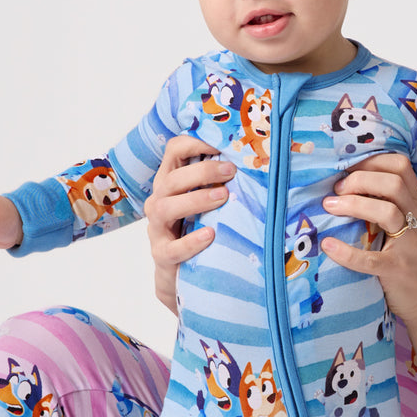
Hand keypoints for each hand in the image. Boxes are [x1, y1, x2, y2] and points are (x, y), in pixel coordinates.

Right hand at [144, 133, 234, 311]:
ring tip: (223, 197)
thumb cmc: (200, 227)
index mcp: (171, 182)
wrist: (183, 273)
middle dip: (202, 172)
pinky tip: (210, 235)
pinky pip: (171, 248)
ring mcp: (157, 229)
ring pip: (164, 208)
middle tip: (231, 171)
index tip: (221, 144)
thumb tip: (259, 159)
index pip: (174, 151)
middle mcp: (159, 200)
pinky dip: (190, 241)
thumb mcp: (210, 201)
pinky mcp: (161, 255)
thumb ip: (222, 181)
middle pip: (170, 179)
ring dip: (195, 200)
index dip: (194, 142)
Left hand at [321, 153, 416, 324]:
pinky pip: (371, 259)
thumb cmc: (415, 264)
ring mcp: (409, 247)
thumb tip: (345, 187)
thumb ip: (389, 207)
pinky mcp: (397, 272)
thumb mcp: (410, 228)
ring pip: (387, 212)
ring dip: (353, 205)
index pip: (400, 167)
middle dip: (359, 180)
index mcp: (416, 206)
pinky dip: (346, 252)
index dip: (371, 161)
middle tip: (335, 191)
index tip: (347, 169)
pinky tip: (329, 246)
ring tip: (329, 207)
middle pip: (393, 183)